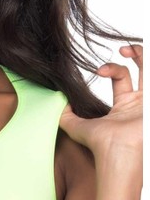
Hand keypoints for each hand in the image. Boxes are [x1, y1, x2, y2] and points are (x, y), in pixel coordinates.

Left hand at [59, 45, 142, 160]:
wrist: (117, 152)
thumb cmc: (101, 144)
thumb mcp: (77, 127)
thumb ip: (66, 116)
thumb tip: (59, 103)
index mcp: (124, 104)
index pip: (121, 76)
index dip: (111, 67)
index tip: (98, 70)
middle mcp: (140, 102)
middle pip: (143, 69)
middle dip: (136, 53)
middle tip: (124, 48)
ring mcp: (148, 104)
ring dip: (145, 55)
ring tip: (132, 47)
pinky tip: (145, 58)